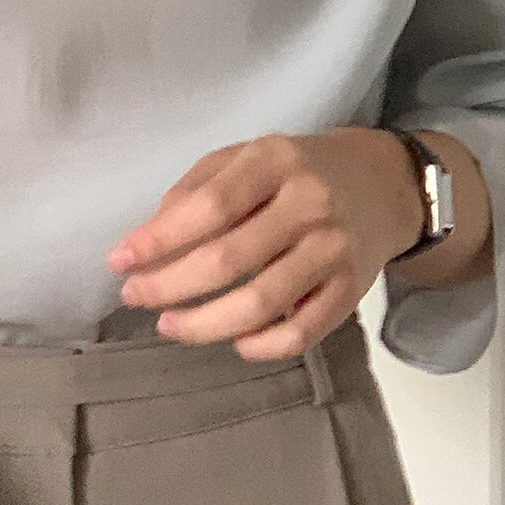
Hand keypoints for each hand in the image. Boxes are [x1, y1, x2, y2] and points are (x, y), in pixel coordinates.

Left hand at [106, 126, 425, 359]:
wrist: (385, 185)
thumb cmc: (296, 172)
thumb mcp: (245, 158)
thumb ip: (195, 190)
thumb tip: (147, 240)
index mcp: (275, 161)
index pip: (209, 206)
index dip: (158, 240)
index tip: (119, 261)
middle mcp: (309, 204)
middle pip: (228, 259)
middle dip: (169, 285)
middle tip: (134, 295)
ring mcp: (334, 250)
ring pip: (261, 304)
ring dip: (204, 324)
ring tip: (169, 324)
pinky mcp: (351, 291)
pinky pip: (302, 333)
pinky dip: (261, 347)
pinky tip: (232, 341)